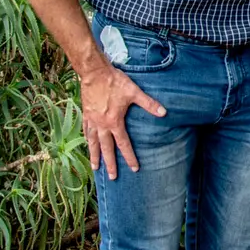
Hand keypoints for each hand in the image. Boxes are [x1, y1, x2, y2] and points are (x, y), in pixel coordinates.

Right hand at [80, 63, 165, 179]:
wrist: (94, 72)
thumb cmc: (115, 82)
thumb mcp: (134, 92)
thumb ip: (149, 104)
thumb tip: (164, 113)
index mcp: (114, 122)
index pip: (123, 144)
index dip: (130, 157)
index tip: (134, 169)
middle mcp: (101, 125)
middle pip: (106, 148)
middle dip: (110, 163)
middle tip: (112, 177)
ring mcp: (92, 120)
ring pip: (92, 142)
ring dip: (94, 156)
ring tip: (95, 168)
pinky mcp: (86, 113)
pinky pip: (86, 131)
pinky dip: (87, 139)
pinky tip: (87, 144)